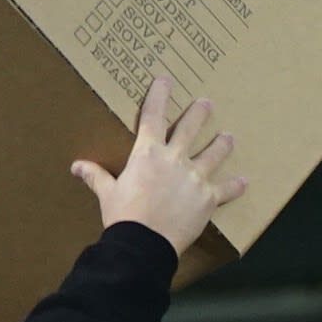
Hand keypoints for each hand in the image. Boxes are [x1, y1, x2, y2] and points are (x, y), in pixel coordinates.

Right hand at [70, 74, 244, 255]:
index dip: (160, 95)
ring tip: (229, 137)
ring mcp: (195, 177)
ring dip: (222, 144)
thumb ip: (96, 176)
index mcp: (147, 153)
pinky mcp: (209, 198)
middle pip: (190, 129)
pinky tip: (244, 182)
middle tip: (207, 103)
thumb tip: (77, 167)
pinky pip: (226, 190)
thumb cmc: (124, 215)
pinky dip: (235, 186)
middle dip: (198, 114)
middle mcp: (174, 160)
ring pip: (213, 154)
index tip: (166, 79)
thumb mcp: (108, 193)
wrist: (144, 241)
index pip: (153, 116)